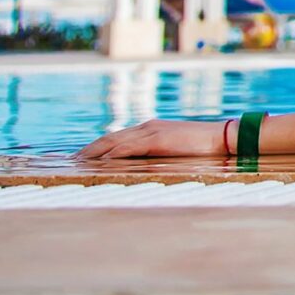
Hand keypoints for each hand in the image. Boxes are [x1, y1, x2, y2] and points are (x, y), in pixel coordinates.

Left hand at [80, 118, 227, 160]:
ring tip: (80, 162)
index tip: (83, 156)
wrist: (222, 137)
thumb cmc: (202, 146)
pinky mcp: (158, 139)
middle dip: (89, 149)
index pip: (116, 137)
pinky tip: (102, 161)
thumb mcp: (174, 150)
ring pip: (114, 141)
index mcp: (150, 129)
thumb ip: (157, 154)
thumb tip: (143, 168)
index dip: (98, 146)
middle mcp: (146, 127)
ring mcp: (151, 131)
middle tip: (72, 161)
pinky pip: (129, 147)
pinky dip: (114, 153)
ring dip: (95, 152)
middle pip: (109, 138)